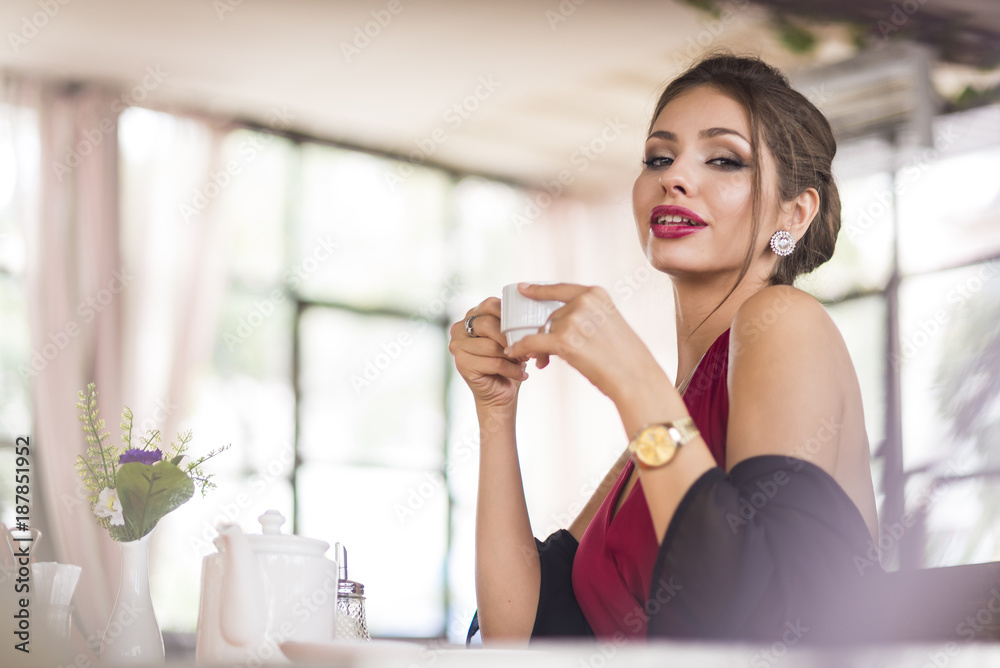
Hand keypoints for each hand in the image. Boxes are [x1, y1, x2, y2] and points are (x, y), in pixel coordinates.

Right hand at [449, 297, 526, 409]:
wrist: (500, 393)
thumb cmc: (508, 362)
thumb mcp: (511, 338)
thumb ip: (512, 324)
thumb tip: (527, 318)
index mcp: (471, 316)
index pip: (490, 304)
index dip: (509, 315)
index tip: (524, 328)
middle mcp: (459, 329)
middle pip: (488, 324)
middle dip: (510, 338)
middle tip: (525, 350)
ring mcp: (457, 347)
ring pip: (492, 346)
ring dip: (512, 356)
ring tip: (522, 362)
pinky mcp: (462, 364)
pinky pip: (494, 363)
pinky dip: (512, 370)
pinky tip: (521, 374)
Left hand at [505, 283, 668, 403]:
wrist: (636, 378)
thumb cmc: (626, 358)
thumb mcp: (610, 324)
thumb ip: (588, 316)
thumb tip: (557, 324)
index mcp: (596, 294)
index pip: (560, 289)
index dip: (539, 290)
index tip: (523, 288)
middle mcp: (584, 302)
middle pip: (551, 317)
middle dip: (545, 334)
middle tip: (544, 354)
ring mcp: (573, 320)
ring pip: (543, 331)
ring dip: (540, 347)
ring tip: (545, 362)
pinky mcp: (564, 340)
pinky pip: (532, 342)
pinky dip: (521, 348)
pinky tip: (514, 353)